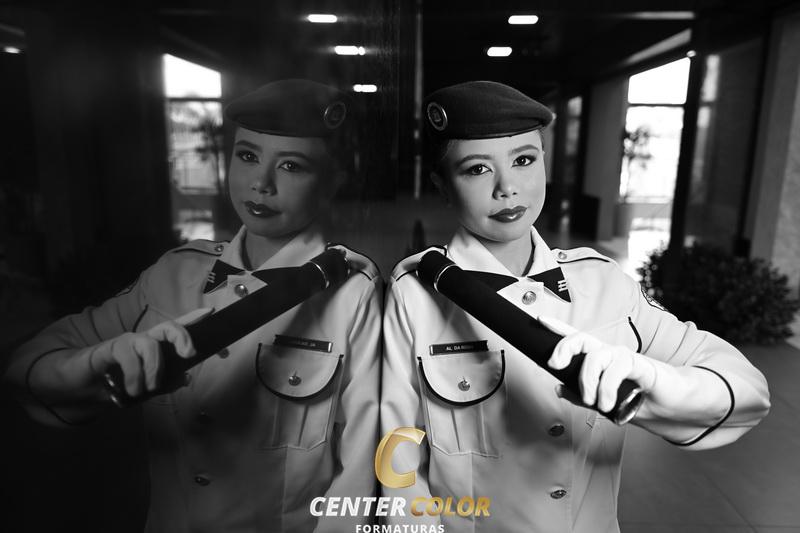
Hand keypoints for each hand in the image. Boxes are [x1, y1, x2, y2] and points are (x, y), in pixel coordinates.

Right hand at [87, 307, 212, 397]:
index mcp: (154, 349)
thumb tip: (185, 378)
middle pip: (167, 327)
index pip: (175, 330)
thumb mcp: (143, 388)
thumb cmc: (112, 383)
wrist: (75, 388)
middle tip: (189, 354)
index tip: (210, 313)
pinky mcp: (108, 348)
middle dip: (182, 336)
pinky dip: (134, 374)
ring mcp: (126, 343)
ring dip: (154, 368)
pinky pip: (128, 354)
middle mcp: (142, 341)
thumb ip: (163, 383)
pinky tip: (131, 389)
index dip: (193, 320)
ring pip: (149, 343)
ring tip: (148, 389)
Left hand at [540, 315, 657, 412]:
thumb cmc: (645, 401)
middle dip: (564, 347)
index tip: (539, 320)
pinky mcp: (642, 365)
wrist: (680, 407)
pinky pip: (618, 366)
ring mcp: (627, 359)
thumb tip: (558, 389)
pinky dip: (607, 387)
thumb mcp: (607, 402)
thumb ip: (582, 396)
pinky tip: (608, 403)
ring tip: (594, 402)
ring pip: (596, 356)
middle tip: (555, 365)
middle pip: (583, 339)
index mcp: (602, 362)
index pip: (578, 340)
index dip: (558, 329)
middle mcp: (612, 356)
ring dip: (588, 381)